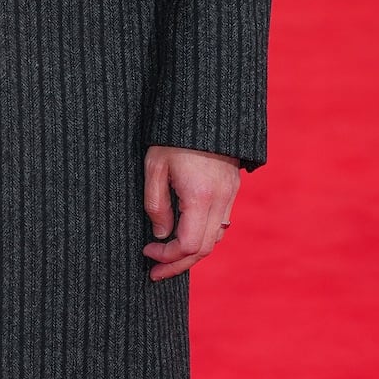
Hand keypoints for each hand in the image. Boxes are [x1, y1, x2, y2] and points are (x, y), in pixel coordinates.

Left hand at [142, 146, 240, 282]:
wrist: (205, 107)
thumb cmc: (172, 136)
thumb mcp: (154, 167)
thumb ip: (156, 204)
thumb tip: (161, 235)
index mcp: (200, 196)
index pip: (188, 245)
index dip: (167, 257)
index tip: (147, 252)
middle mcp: (220, 200)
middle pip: (204, 249)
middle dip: (178, 265)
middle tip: (155, 271)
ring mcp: (230, 194)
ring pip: (215, 238)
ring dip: (192, 253)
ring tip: (168, 256)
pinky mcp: (231, 188)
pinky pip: (220, 224)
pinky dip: (203, 236)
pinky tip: (184, 235)